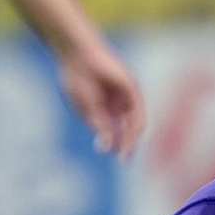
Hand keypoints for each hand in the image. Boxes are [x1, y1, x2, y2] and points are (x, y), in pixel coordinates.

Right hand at [58, 41, 144, 158]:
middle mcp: (119, 103)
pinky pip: (137, 109)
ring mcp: (126, 95)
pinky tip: (130, 134)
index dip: (117, 144)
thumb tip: (107, 147)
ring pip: (134, 121)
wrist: (76, 55)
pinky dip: (133, 123)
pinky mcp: (130, 87)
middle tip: (124, 159)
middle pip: (128, 128)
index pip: (117, 130)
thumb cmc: (77, 80)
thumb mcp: (88, 108)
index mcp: (106, 107)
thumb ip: (100, 126)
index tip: (116, 158)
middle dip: (126, 144)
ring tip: (126, 151)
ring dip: (131, 137)